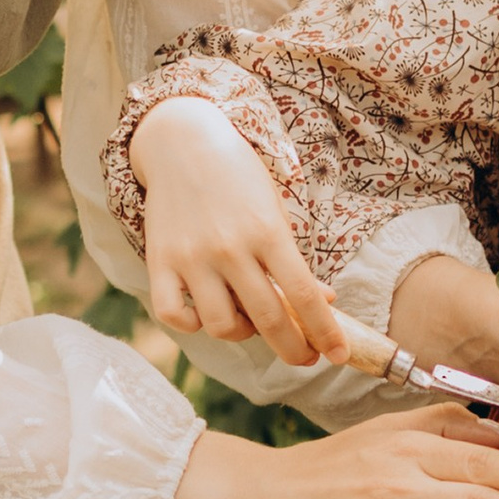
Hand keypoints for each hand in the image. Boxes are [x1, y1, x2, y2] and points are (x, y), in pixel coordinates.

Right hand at [125, 98, 342, 367]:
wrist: (183, 142)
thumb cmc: (239, 178)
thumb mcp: (275, 211)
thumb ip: (293, 259)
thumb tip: (324, 302)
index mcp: (267, 232)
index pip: (303, 295)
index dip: (324, 331)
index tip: (338, 354)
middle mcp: (230, 248)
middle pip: (268, 319)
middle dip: (293, 349)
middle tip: (304, 356)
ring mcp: (192, 257)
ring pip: (221, 326)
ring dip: (242, 334)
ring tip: (249, 320)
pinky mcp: (160, 262)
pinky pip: (174, 315)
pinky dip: (192, 324)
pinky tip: (205, 312)